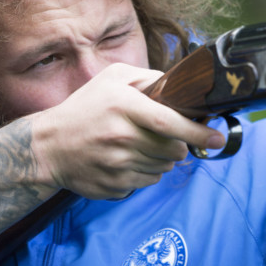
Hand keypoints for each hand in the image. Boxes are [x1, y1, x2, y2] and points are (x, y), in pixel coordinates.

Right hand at [30, 63, 224, 199]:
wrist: (48, 147)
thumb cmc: (84, 109)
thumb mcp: (111, 79)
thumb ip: (148, 78)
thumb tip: (180, 86)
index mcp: (123, 107)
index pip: (169, 123)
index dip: (197, 132)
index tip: (217, 138)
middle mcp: (121, 137)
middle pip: (173, 150)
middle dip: (178, 145)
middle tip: (165, 137)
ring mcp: (117, 165)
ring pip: (163, 168)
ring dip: (161, 160)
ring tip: (139, 146)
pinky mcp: (114, 187)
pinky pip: (147, 183)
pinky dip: (145, 173)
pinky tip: (127, 160)